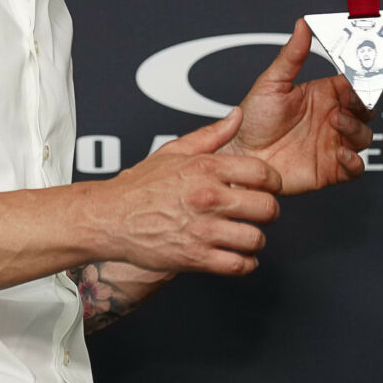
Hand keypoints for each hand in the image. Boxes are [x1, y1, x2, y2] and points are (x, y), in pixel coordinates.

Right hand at [91, 108, 281, 275]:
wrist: (109, 217)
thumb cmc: (140, 186)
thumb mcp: (174, 151)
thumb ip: (212, 135)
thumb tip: (238, 116)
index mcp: (206, 169)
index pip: (263, 174)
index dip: (274, 182)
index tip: (269, 188)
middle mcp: (208, 198)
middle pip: (267, 208)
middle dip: (270, 212)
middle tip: (262, 213)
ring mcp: (202, 230)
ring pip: (256, 240)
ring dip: (257, 240)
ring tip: (248, 236)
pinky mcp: (195, 258)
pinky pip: (238, 265)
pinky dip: (245, 263)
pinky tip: (239, 255)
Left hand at [224, 20, 375, 194]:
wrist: (239, 156)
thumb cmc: (252, 119)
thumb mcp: (271, 83)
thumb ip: (292, 55)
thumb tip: (303, 23)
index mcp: (323, 95)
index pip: (353, 84)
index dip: (360, 81)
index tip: (361, 76)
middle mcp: (331, 119)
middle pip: (365, 110)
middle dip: (363, 105)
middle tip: (348, 103)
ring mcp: (332, 144)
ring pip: (364, 136)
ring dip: (356, 129)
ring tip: (336, 123)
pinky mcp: (329, 170)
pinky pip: (355, 167)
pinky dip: (355, 161)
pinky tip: (340, 153)